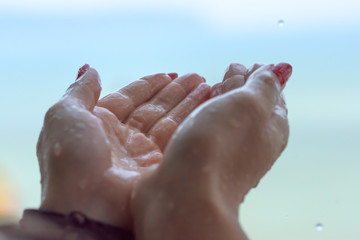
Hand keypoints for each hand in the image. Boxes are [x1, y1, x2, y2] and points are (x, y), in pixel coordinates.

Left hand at [37, 65, 210, 229]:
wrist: (87, 208)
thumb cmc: (70, 158)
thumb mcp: (65, 115)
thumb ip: (80, 90)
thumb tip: (89, 68)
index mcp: (99, 124)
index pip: (129, 98)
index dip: (148, 85)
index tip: (169, 74)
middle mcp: (122, 140)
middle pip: (153, 109)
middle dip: (174, 92)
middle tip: (197, 77)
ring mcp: (142, 156)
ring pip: (169, 122)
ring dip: (188, 103)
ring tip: (207, 85)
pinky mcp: (158, 168)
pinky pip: (177, 138)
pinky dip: (191, 121)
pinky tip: (205, 106)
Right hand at [131, 63, 290, 239]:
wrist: (185, 194)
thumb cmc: (219, 147)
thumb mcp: (250, 105)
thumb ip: (264, 85)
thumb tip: (280, 70)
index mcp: (272, 130)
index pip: (273, 97)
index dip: (262, 77)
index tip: (252, 64)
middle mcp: (251, 144)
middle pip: (250, 107)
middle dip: (242, 84)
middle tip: (235, 68)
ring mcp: (225, 152)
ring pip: (226, 117)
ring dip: (222, 97)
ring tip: (214, 83)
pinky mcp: (201, 158)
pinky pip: (207, 129)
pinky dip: (205, 113)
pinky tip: (199, 108)